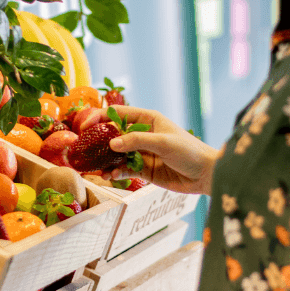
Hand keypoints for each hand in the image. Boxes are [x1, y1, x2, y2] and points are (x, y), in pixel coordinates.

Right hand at [79, 106, 219, 195]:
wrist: (206, 175)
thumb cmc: (189, 151)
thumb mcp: (163, 142)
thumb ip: (137, 141)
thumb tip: (112, 144)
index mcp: (148, 119)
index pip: (119, 114)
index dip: (100, 117)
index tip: (84, 126)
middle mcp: (143, 134)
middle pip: (114, 135)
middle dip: (99, 142)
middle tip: (83, 150)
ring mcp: (142, 152)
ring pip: (117, 155)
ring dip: (105, 161)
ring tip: (95, 169)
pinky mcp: (144, 170)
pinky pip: (125, 169)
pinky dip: (116, 172)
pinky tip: (110, 177)